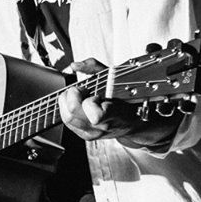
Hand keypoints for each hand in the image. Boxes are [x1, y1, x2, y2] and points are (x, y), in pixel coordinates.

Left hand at [59, 58, 182, 146]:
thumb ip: (93, 67)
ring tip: (79, 97)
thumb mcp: (114, 77)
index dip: (90, 100)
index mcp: (113, 115)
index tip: (95, 93)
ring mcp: (92, 133)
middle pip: (72, 114)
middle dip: (72, 96)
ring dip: (67, 102)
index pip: (96, 116)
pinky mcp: (85, 136)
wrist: (133, 122)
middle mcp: (101, 128)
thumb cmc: (126, 99)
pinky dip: (67, 109)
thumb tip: (75, 65)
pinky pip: (66, 121)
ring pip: (66, 118)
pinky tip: (78, 104)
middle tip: (82, 90)